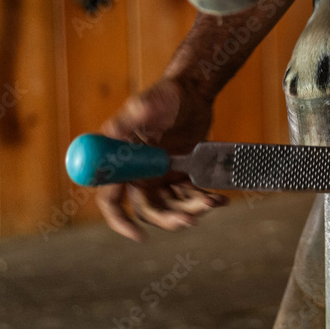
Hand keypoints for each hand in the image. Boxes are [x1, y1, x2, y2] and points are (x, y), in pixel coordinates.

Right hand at [96, 76, 226, 240]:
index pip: (110, 199)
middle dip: (168, 218)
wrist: (193, 92)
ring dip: (190, 211)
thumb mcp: (148, 102)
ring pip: (171, 207)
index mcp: (122, 162)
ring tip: (211, 202)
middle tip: (189, 220)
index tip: (138, 236)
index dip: (120, 221)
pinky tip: (219, 198)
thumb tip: (114, 129)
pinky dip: (204, 199)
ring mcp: (160, 177)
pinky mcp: (180, 175)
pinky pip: (190, 196)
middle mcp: (138, 173)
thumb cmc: (165, 94)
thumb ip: (132, 116)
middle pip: (147, 209)